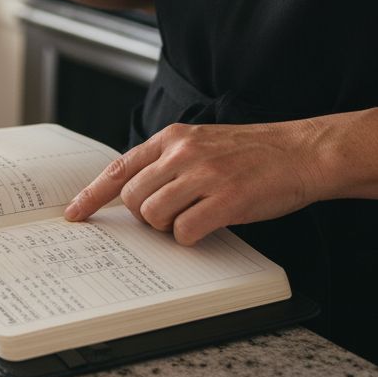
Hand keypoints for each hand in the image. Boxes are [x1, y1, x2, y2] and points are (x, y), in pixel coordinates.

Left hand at [63, 120, 330, 244]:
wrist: (303, 151)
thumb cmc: (255, 153)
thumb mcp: (203, 144)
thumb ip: (169, 161)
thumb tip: (137, 193)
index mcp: (173, 139)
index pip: (118, 169)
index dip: (91, 195)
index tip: (74, 214)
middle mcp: (182, 153)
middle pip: (133, 199)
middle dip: (144, 217)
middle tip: (170, 216)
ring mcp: (204, 175)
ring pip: (154, 216)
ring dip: (168, 227)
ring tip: (195, 217)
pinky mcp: (226, 200)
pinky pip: (185, 232)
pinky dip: (191, 237)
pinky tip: (209, 226)